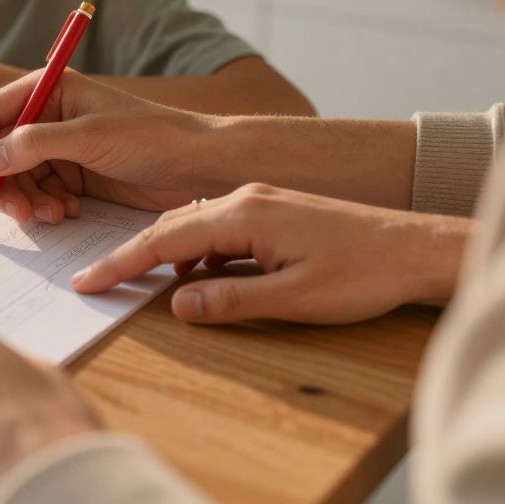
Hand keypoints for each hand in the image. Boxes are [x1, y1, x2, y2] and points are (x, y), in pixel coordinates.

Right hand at [0, 69, 212, 219]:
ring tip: (53, 215)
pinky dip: (47, 207)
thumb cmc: (152, 137)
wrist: (198, 167)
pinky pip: (40, 194)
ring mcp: (59, 148)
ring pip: (17, 179)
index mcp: (47, 90)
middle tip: (18, 213)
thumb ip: (35, 144)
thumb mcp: (89, 136)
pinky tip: (70, 212)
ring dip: (27, 201)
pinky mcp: (73, 175)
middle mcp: (47, 117)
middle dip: (3, 184)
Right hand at [74, 184, 469, 323]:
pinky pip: (218, 229)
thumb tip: (176, 305)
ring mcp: (260, 202)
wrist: (417, 247)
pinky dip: (195, 252)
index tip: (87, 280)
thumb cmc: (363, 273)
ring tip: (134, 280)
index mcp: (243, 213)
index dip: (121, 263)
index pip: (164, 239)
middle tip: (94, 280)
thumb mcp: (294, 299)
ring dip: (163, 253)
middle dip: (130, 255)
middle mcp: (245, 198)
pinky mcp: (274, 212)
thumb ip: (231, 300)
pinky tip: (196, 276)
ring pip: (193, 226)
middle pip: (170, 226)